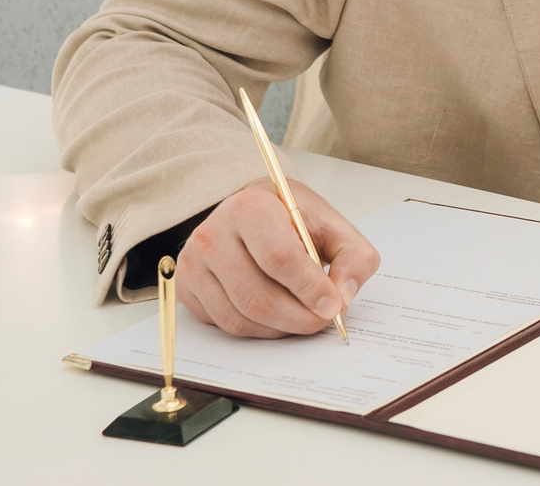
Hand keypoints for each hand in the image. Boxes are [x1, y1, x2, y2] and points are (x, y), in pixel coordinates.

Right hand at [175, 177, 380, 337]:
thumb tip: (344, 299)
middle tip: (321, 321)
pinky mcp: (187, 288)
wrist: (252, 209)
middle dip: (297, 318)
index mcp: (249, 208)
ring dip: (278, 329)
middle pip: (257, 297)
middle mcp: (213, 234)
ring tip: (301, 318)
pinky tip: (274, 315)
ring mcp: (194, 263)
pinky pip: (223, 325)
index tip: (332, 306)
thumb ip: (352, 258)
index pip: (279, 258)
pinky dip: (256, 330)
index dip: (309, 289)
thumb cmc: (291, 218)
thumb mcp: (333, 226)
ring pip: (239, 318)